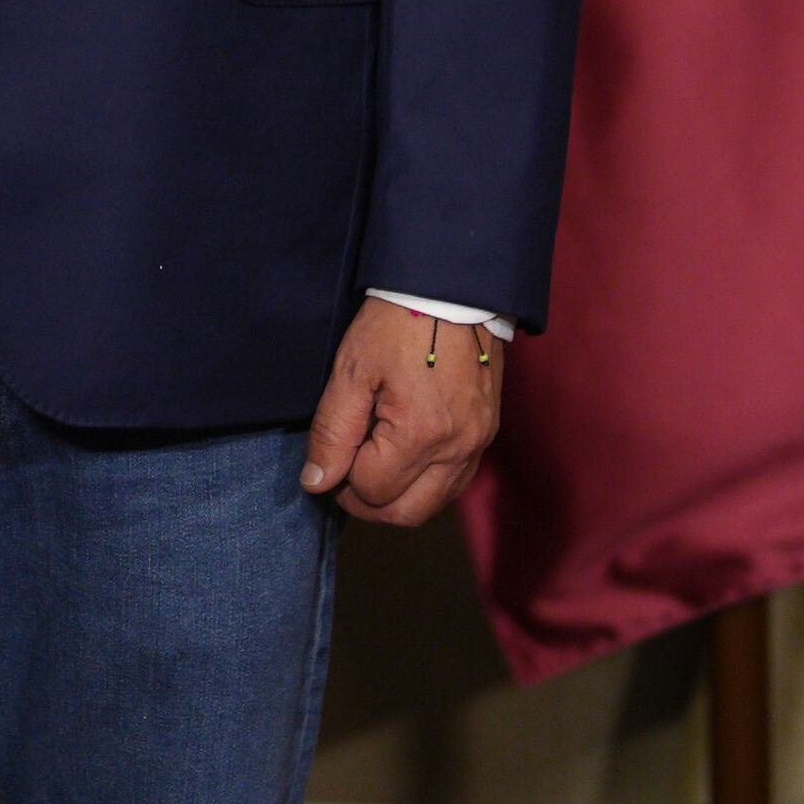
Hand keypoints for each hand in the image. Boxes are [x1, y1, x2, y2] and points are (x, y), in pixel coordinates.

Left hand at [298, 295, 505, 524]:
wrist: (450, 290)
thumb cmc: (396, 324)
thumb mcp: (351, 371)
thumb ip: (332, 432)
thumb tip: (317, 482)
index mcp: (419, 434)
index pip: (372, 489)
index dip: (341, 479)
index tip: (330, 457)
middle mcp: (456, 449)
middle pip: (407, 513)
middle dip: (369, 505)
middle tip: (345, 477)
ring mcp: (477, 443)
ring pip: (435, 504)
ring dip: (399, 499)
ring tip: (373, 466)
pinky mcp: (486, 434)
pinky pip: (456, 481)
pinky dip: (427, 484)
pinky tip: (405, 459)